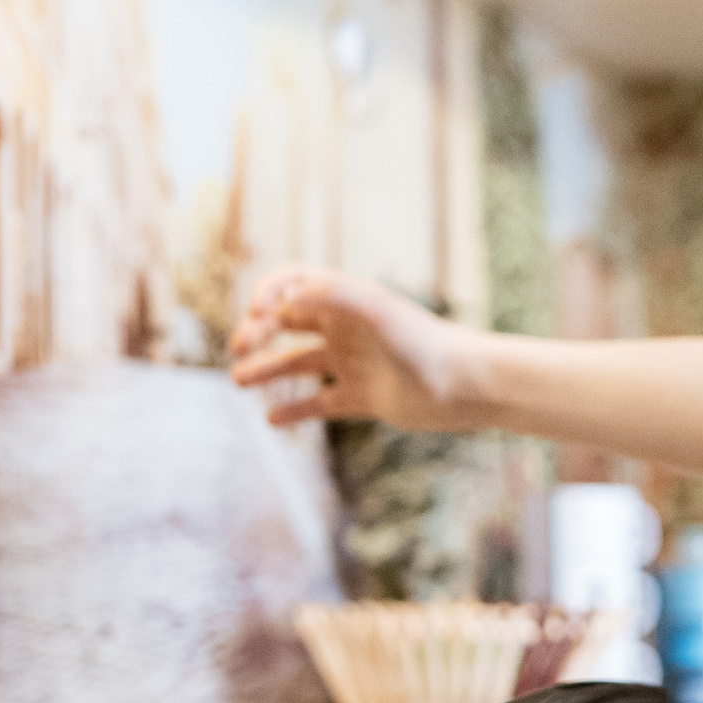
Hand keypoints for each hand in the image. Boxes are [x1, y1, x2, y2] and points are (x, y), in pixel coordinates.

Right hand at [228, 268, 475, 429]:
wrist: (465, 386)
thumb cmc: (423, 343)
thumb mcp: (374, 311)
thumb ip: (328, 296)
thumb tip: (281, 299)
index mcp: (348, 300)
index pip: (295, 284)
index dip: (269, 294)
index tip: (255, 315)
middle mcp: (347, 328)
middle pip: (288, 322)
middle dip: (257, 331)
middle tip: (238, 348)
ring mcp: (353, 363)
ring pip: (298, 363)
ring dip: (265, 369)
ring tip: (237, 380)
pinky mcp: (362, 397)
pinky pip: (320, 402)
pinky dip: (295, 410)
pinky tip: (272, 419)